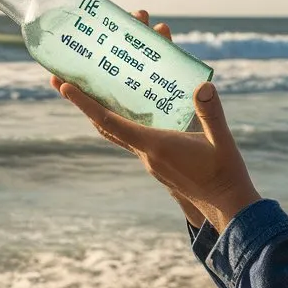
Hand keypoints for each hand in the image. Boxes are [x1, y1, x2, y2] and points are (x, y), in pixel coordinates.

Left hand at [50, 10, 260, 233]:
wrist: (227, 206)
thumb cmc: (225, 174)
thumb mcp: (221, 140)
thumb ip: (211, 113)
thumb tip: (204, 86)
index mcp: (155, 146)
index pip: (111, 122)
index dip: (85, 103)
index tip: (64, 86)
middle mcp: (146, 153)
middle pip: (104, 125)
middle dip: (82, 103)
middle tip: (60, 81)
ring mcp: (150, 159)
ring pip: (116, 131)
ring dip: (99, 110)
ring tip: (86, 89)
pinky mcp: (158, 162)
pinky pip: (131, 136)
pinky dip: (121, 119)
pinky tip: (129, 105)